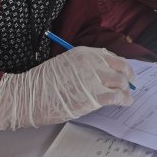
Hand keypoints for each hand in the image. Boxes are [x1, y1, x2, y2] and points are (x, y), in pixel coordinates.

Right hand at [0, 47, 135, 131]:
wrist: (27, 97)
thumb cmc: (42, 84)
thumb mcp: (65, 63)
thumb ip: (84, 66)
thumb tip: (102, 73)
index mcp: (85, 53)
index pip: (112, 57)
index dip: (121, 66)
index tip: (125, 72)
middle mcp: (92, 63)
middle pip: (121, 69)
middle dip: (127, 78)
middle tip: (129, 86)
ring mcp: (93, 79)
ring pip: (122, 83)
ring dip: (126, 90)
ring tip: (126, 96)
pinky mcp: (93, 97)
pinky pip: (117, 97)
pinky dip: (125, 100)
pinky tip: (126, 103)